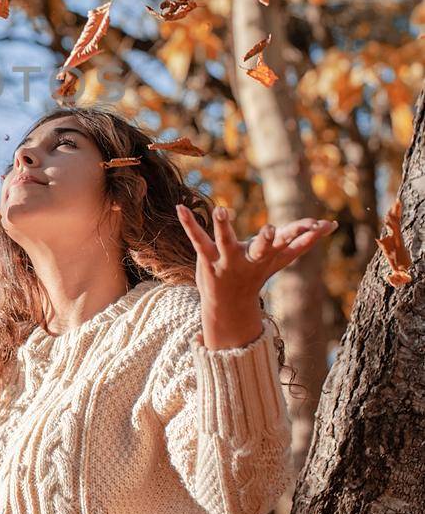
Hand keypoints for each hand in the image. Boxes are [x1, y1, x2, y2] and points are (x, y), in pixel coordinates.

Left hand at [176, 203, 337, 316]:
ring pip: (226, 243)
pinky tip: (180, 207)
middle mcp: (251, 259)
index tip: (321, 224)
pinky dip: (189, 224)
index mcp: (270, 257)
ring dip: (224, 227)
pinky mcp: (208, 260)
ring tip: (221, 209)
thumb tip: (332, 225)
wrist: (228, 306)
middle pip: (262, 248)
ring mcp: (228, 261)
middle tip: (272, 228)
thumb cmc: (257, 272)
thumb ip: (304, 241)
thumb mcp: (281, 258)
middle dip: (267, 239)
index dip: (305, 235)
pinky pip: (198, 240)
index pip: (291, 245)